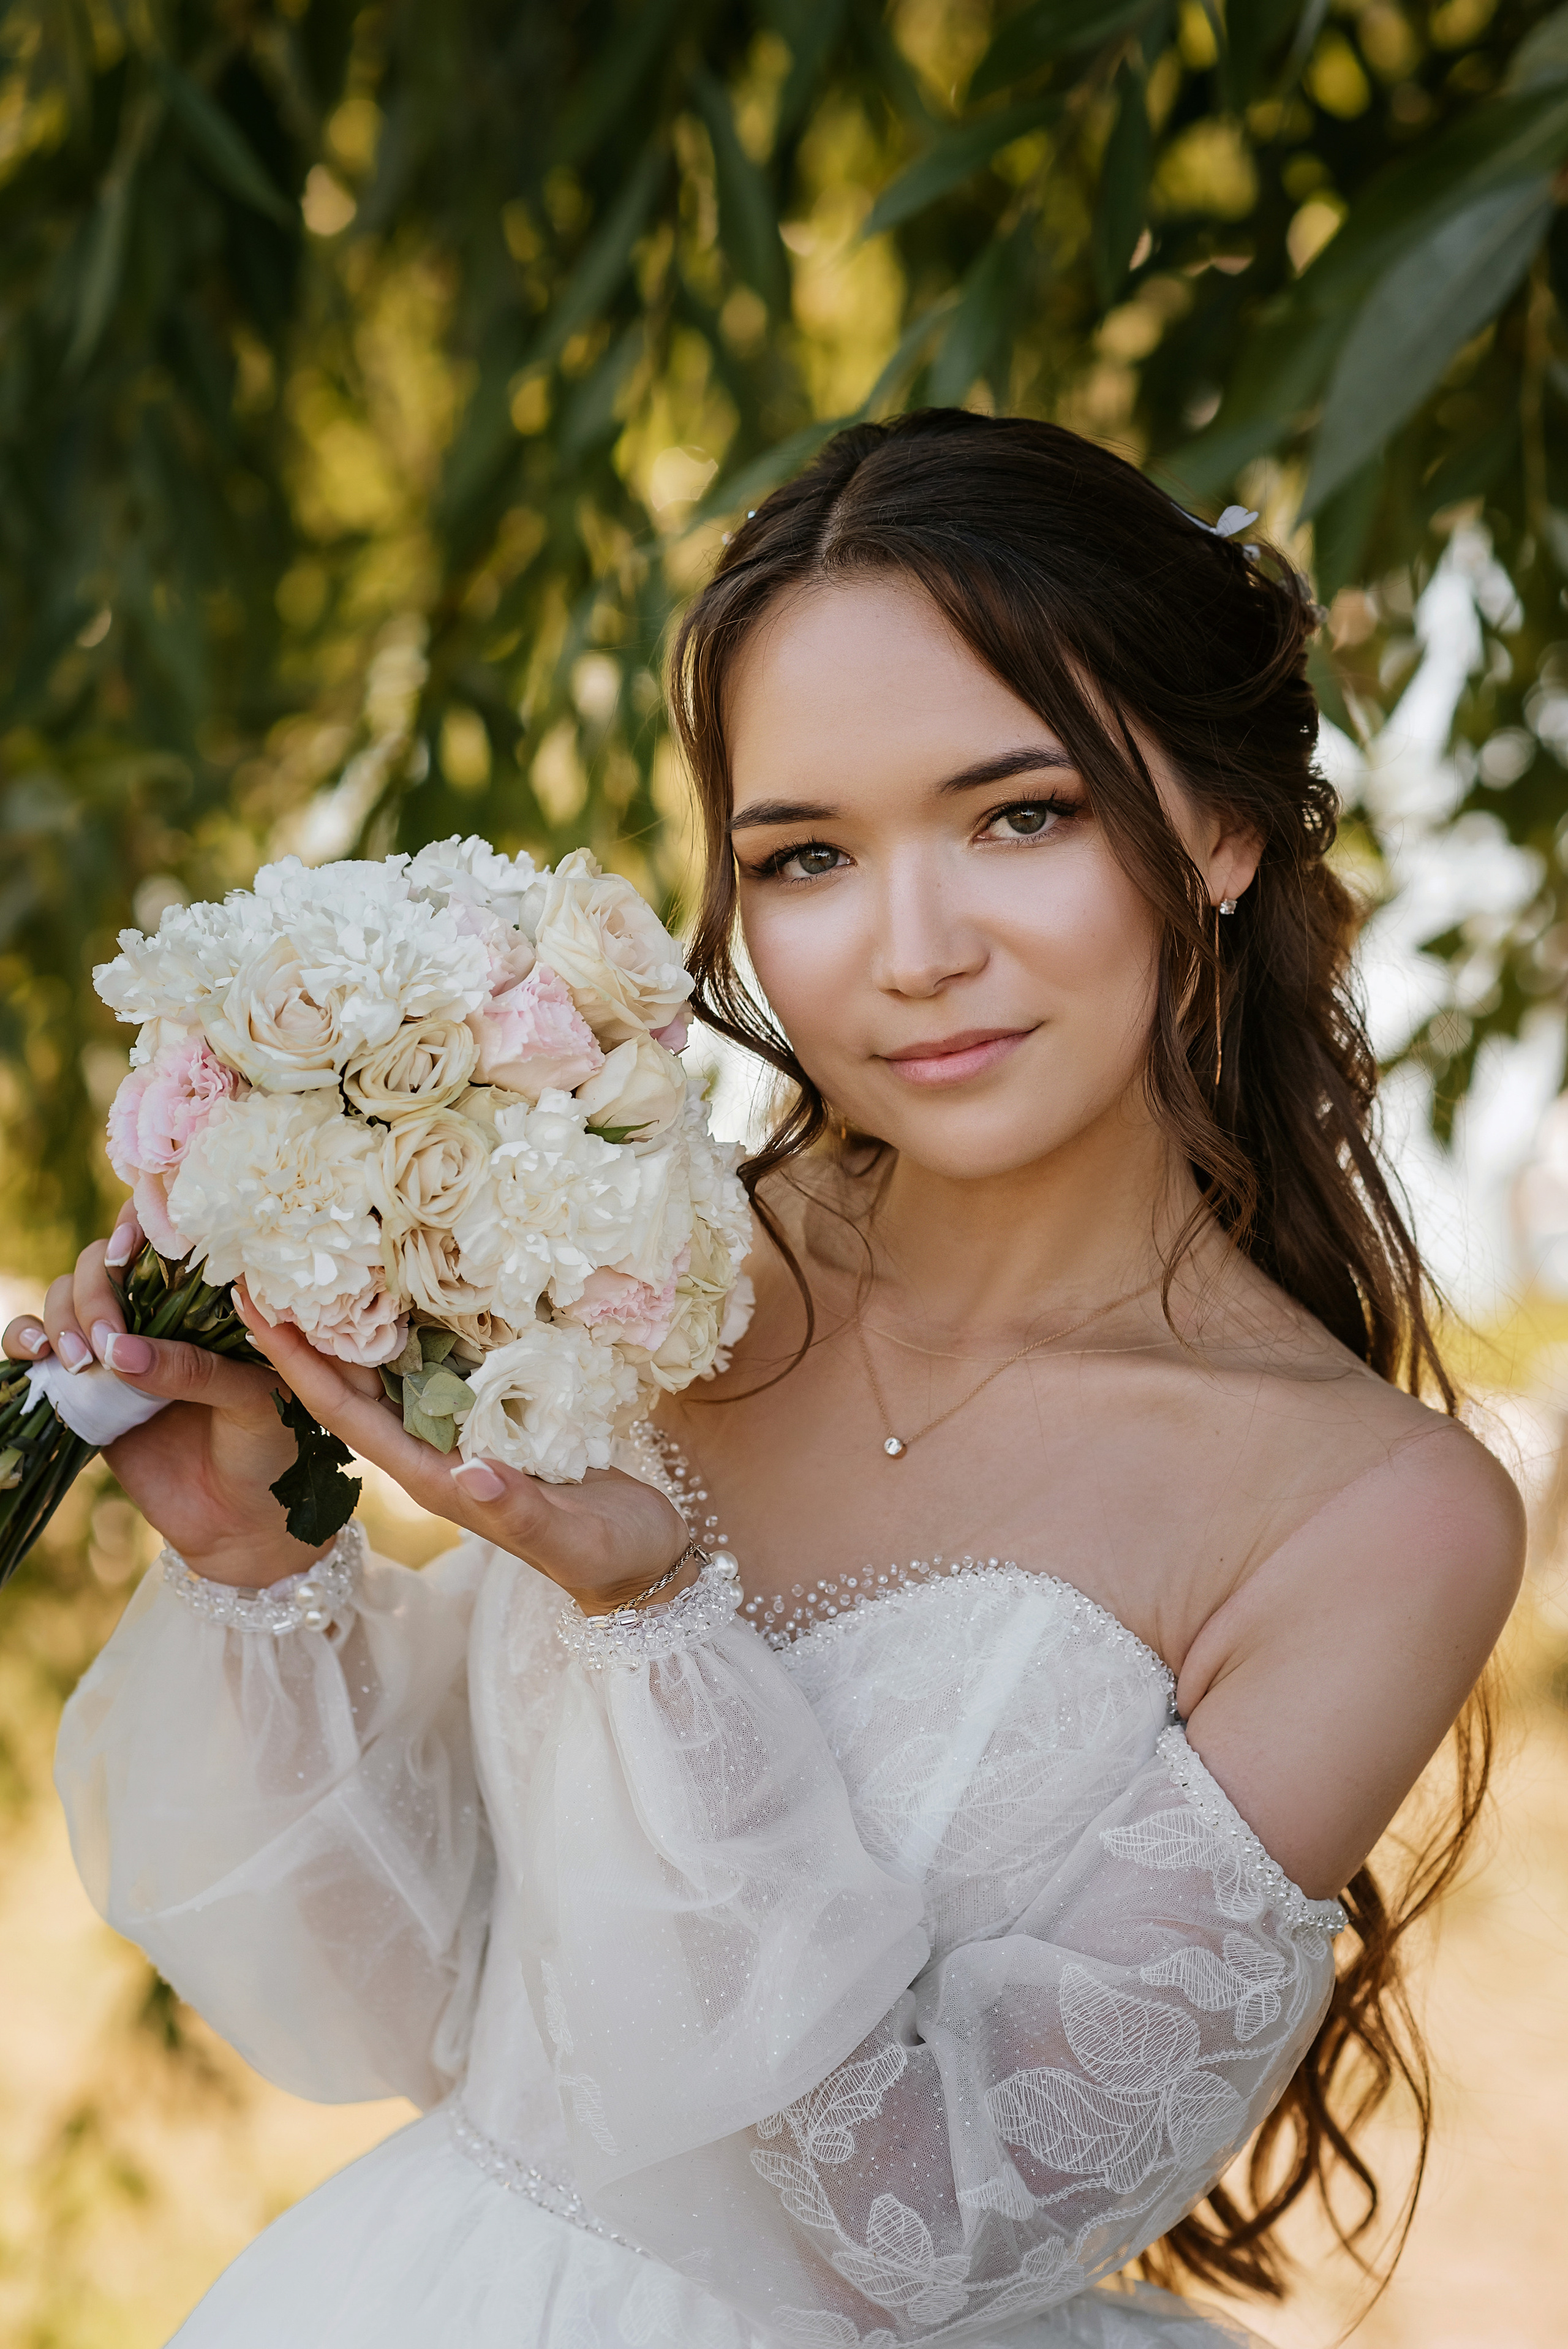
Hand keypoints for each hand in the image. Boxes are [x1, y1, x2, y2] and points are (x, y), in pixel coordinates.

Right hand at [2, 1210, 325, 1586]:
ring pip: (67, 1295)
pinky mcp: (87, 1388)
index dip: (140, 1225)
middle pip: (104, 1260)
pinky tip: (39, 1355)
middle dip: (97, 1288)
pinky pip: (40, 1346)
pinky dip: (25, 1337)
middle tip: (111, 1340)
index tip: (129, 1248)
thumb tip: (118, 1351)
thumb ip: (195, 1369)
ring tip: (86, 1359)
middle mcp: (163, 1313)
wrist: (247, 1525)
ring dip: (64, 1315)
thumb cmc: (273, 1450)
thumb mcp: (254, 1400)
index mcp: (214, 1300)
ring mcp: (120, 1348)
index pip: (168, 1235)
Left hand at [233, 1294, 692, 1614]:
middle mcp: (437, 1453)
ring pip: (391, 1373)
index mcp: (436, 1478)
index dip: (297, 1365)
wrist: (642, 1564)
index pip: (346, 1414)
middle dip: (305, 1332)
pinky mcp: (497, 1419)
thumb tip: (469, 1469)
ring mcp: (464, 1436)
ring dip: (352, 1324)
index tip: (254, 1309)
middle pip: (352, 1386)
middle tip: (264, 1263)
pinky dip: (414, 1326)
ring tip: (318, 1262)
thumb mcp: (568, 1539)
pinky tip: (407, 1287)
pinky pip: (440, 1366)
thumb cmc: (607, 1555)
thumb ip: (518, 1509)